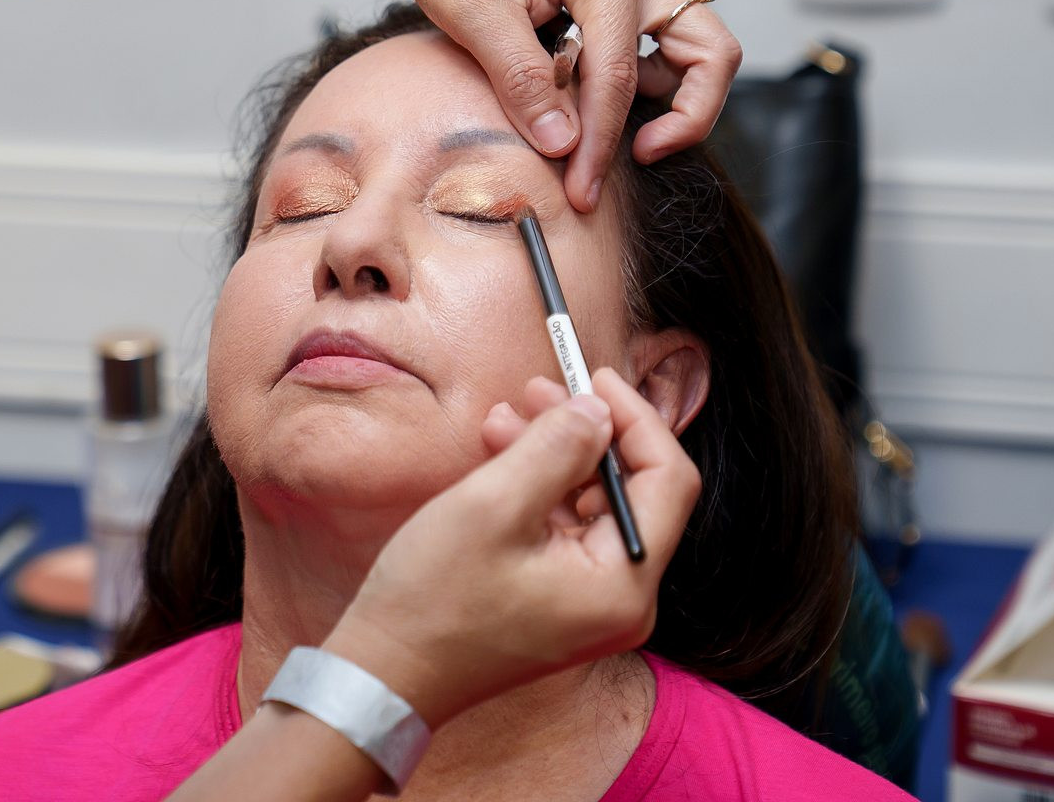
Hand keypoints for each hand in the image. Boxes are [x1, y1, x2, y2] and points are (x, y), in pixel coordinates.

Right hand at [320, 371, 699, 727]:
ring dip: (555, 453)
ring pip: (594, 504)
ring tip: (506, 415)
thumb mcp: (495, 504)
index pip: (667, 482)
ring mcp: (592, 605)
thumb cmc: (435, 598)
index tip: (593, 378)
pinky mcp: (560, 602)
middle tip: (540, 387)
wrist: (386, 675)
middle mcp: (623, 601)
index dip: (636, 419)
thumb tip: (598, 410)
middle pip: (632, 491)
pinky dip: (539, 488)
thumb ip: (557, 447)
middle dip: (587, 431)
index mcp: (623, 585)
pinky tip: (499, 453)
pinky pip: (567, 530)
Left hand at [355, 0, 741, 211]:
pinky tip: (588, 110)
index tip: (578, 190)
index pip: (619, 74)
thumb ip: (520, 76)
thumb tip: (565, 145)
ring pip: (693, 54)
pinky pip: (656, 53)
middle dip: (687, 118)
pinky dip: (642, 88)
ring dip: (669, 103)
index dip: (602, 141)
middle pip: (709, 53)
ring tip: (607, 138)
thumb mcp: (470, 10)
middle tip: (637, 160)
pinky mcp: (618, 1)